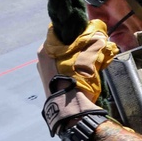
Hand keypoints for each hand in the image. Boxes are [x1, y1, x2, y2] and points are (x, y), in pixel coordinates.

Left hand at [37, 20, 118, 134]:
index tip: (85, 32)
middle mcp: (42, 59)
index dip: (73, 30)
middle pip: (61, 45)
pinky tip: (81, 74)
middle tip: (90, 47)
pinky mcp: (49, 83)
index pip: (58, 30)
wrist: (71, 110)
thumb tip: (99, 30)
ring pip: (62, 57)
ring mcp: (44, 72)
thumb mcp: (88, 58)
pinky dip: (71, 68)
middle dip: (76, 44)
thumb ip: (93, 41)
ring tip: (89, 62)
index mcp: (46, 49)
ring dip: (75, 57)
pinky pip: (61, 69)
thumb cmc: (77, 80)